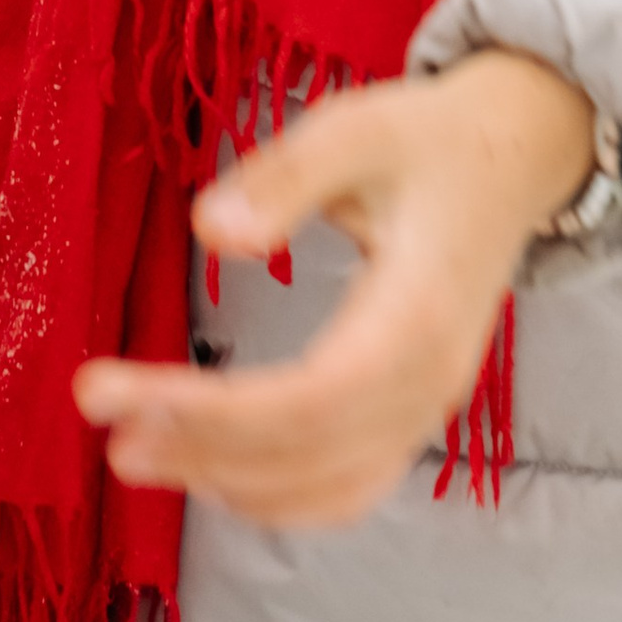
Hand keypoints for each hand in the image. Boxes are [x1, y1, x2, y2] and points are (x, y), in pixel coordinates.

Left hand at [72, 49, 595, 528]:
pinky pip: (347, 485)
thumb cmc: (429, 138)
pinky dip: (276, 494)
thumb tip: (208, 231)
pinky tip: (209, 469)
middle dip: (196, 448)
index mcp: (419, 315)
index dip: (206, 410)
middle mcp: (430, 383)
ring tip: (136, 451)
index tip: (108, 389)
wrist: (518, 154)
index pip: (306, 397)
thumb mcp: (356, 127)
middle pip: (305, 453)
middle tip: (103, 428)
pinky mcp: (414, 412)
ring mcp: (427, 408)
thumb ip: (284, 176)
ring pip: (326, 487)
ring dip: (228, 480)